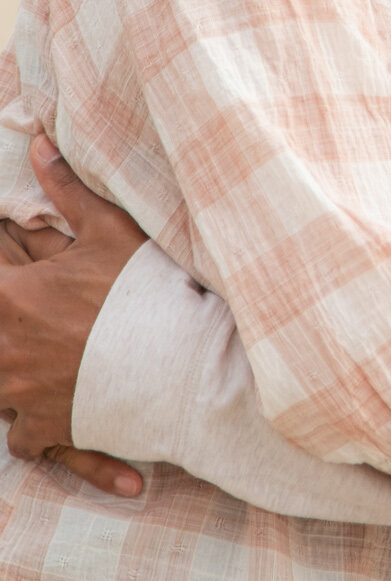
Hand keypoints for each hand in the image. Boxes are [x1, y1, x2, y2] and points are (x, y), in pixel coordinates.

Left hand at [0, 136, 148, 496]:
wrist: (182, 364)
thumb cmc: (145, 294)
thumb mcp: (109, 232)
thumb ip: (67, 190)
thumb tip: (39, 145)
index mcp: (11, 297)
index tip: (9, 268)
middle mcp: (4, 348)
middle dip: (5, 323)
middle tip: (27, 316)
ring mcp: (21, 393)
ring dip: (9, 374)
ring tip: (31, 358)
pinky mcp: (45, 426)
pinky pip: (19, 435)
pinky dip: (29, 424)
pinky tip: (43, 410)